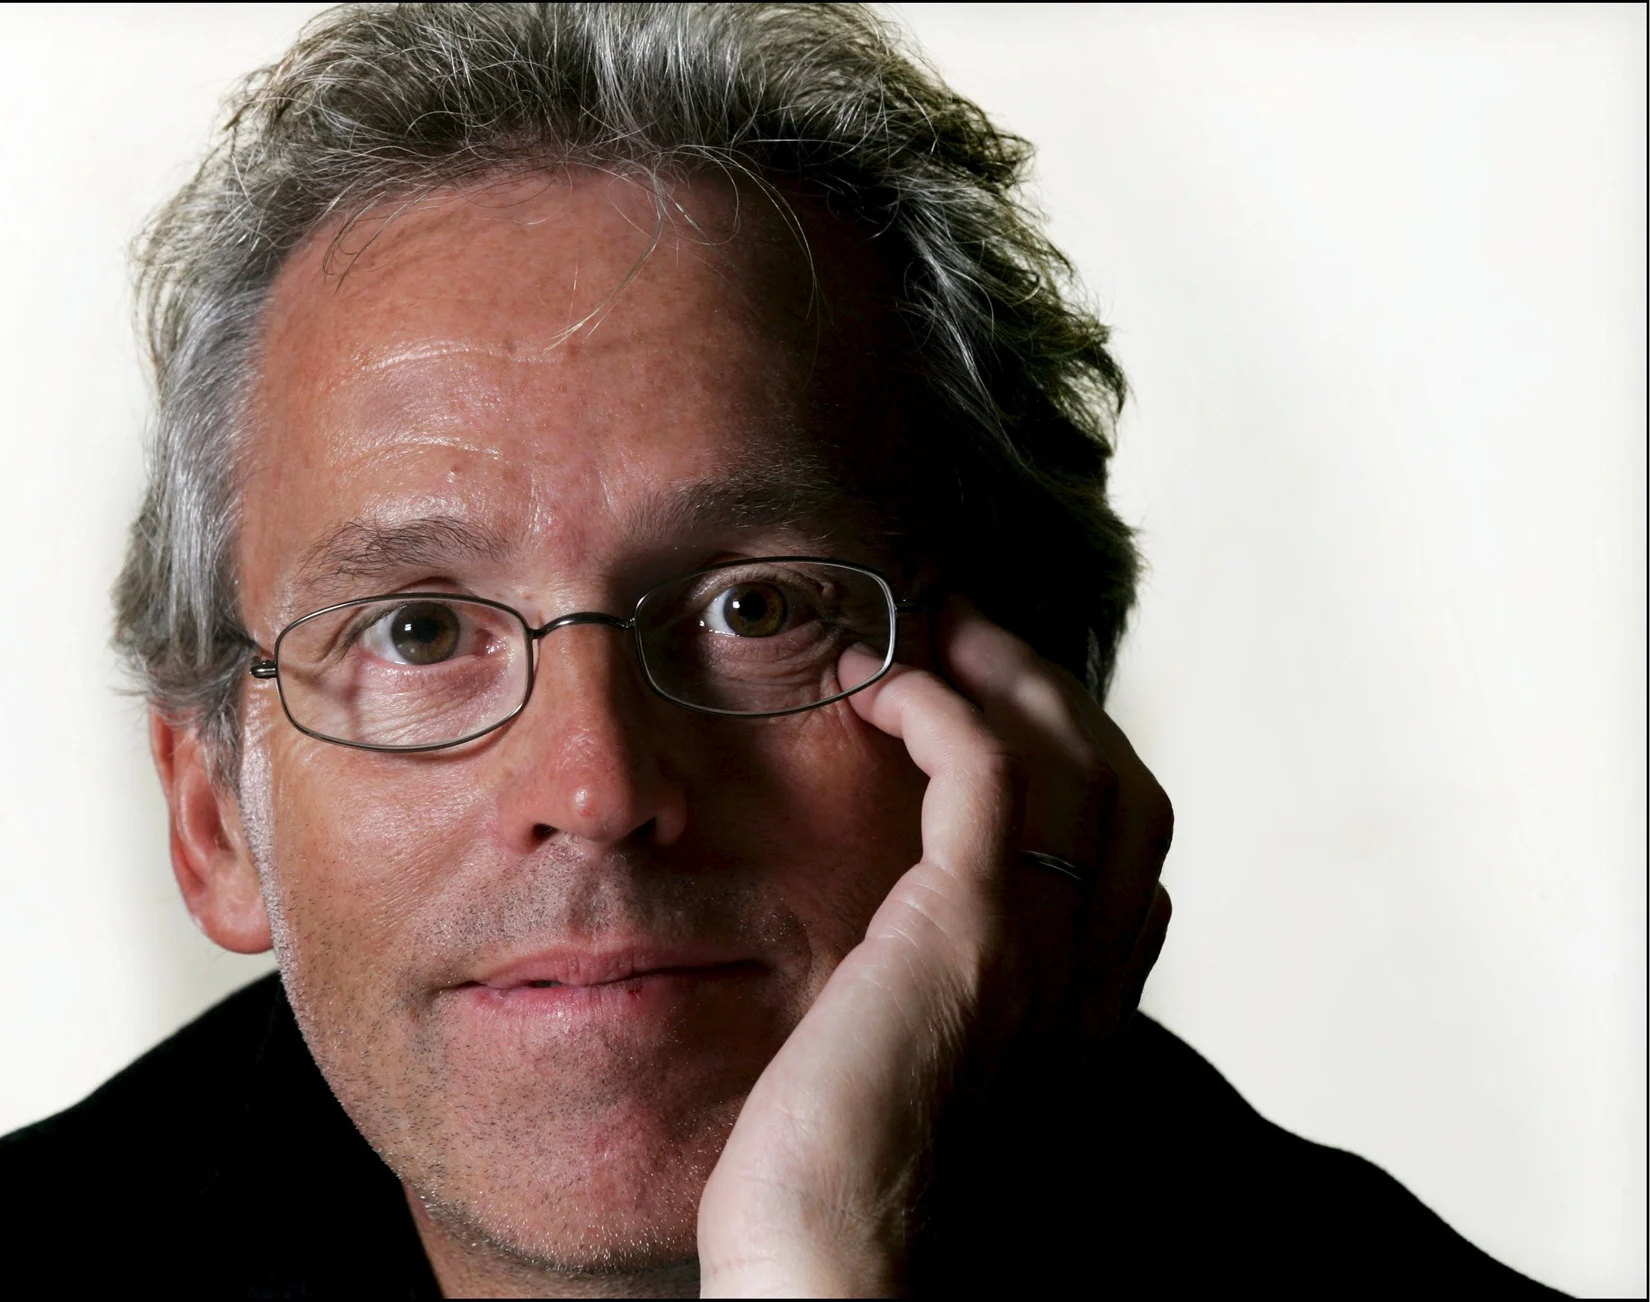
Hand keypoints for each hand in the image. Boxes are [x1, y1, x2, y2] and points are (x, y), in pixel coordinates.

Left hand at [696, 599, 1172, 1295]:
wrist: (838, 1279)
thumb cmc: (844, 1201)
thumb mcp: (913, 1083)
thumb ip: (933, 1007)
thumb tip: (882, 964)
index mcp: (1083, 1013)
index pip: (1129, 851)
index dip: (1078, 756)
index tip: (998, 702)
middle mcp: (1089, 976)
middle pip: (1121, 780)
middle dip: (1050, 690)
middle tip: (967, 631)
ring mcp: (1044, 951)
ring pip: (1072, 756)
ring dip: (1000, 671)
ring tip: (930, 625)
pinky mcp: (972, 932)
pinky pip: (987, 770)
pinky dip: (938, 705)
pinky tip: (878, 685)